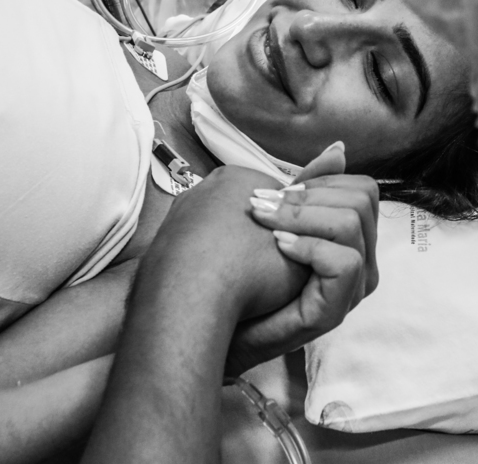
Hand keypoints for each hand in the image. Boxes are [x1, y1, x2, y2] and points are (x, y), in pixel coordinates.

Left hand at [146, 165, 308, 322]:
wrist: (188, 300)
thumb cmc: (249, 270)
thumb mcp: (299, 253)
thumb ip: (313, 230)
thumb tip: (315, 220)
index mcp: (240, 177)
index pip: (279, 198)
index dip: (294, 226)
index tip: (297, 251)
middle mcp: (206, 185)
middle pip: (247, 211)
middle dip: (259, 235)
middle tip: (270, 269)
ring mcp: (180, 211)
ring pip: (219, 230)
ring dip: (231, 249)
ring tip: (243, 281)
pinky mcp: (162, 239)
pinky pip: (194, 248)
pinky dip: (206, 262)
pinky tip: (216, 284)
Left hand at [226, 142, 379, 374]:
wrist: (207, 324)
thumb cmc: (234, 273)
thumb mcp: (278, 219)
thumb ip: (308, 188)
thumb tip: (338, 148)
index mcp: (350, 241)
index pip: (363, 191)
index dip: (322, 182)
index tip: (281, 191)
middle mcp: (360, 264)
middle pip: (362, 201)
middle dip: (311, 197)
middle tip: (267, 206)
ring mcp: (350, 289)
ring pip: (353, 225)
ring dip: (304, 217)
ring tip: (267, 225)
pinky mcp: (334, 311)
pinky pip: (345, 262)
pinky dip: (309, 247)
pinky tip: (278, 246)